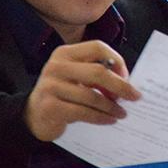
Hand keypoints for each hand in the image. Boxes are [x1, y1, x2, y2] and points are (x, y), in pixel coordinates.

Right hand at [24, 41, 141, 141]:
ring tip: (122, 113)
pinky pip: (83, 112)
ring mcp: (51, 86)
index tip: (127, 76)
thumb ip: (96, 74)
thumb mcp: (75, 77)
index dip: (116, 60)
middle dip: (121, 86)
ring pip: (92, 96)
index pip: (97, 47)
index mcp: (65, 53)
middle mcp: (56, 66)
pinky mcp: (50, 106)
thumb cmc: (62, 93)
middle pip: (98, 72)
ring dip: (112, 106)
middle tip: (135, 96)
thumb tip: (127, 83)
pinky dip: (101, 117)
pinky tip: (110, 120)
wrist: (33, 115)